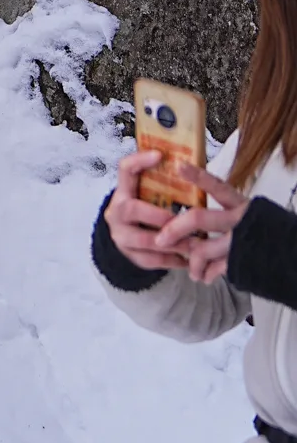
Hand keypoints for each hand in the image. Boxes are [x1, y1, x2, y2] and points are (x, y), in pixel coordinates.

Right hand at [104, 152, 190, 271]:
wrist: (124, 237)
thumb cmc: (144, 209)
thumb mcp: (145, 194)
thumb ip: (160, 186)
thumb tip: (193, 168)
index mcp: (123, 191)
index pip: (124, 169)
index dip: (139, 161)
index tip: (160, 155)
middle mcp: (116, 212)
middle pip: (132, 210)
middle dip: (160, 215)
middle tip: (184, 218)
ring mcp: (121, 236)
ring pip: (146, 240)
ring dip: (174, 241)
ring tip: (197, 242)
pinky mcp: (130, 256)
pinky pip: (153, 260)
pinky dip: (174, 259)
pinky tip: (190, 258)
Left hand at [154, 168, 251, 284]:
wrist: (287, 255)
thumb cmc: (261, 230)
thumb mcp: (245, 213)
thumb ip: (222, 209)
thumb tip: (190, 213)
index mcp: (239, 203)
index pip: (217, 186)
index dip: (198, 176)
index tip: (179, 165)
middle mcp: (239, 219)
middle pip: (199, 218)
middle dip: (174, 229)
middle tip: (159, 240)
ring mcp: (240, 240)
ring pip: (203, 249)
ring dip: (191, 262)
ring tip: (190, 269)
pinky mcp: (242, 261)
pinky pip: (216, 268)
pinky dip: (206, 274)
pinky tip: (203, 276)